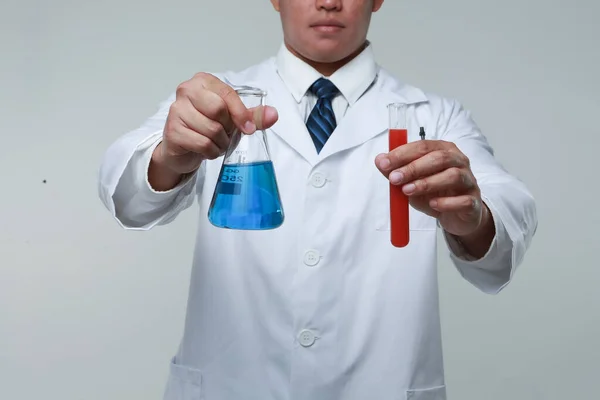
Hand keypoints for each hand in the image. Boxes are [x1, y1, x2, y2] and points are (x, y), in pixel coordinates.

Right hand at [152, 72, 278, 177]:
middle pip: (218, 110)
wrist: (182, 148)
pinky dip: (211, 151)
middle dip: (227, 127)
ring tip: (216, 142)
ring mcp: (176, 110)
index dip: (241, 113)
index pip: (227, 94)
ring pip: (211, 129)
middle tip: (225, 133)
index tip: (248, 128)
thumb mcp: (232, 119)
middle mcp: (186, 91)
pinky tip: (207, 150)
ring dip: (220, 142)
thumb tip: (273, 114)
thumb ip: (252, 116)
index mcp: (203, 81)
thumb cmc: (207, 126)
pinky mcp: (172, 131)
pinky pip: (202, 144)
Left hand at [375, 140, 490, 238]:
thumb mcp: (412, 182)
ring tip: (408, 191)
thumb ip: (396, 171)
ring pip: (453, 176)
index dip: (402, 154)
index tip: (384, 163)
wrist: (458, 215)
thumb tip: (380, 161)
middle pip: (439, 158)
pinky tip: (433, 204)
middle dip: (413, 168)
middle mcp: (459, 162)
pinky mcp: (473, 202)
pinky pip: (463, 200)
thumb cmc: (435, 193)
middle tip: (394, 178)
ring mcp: (469, 181)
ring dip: (428, 183)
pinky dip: (446, 202)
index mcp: (444, 151)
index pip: (423, 146)